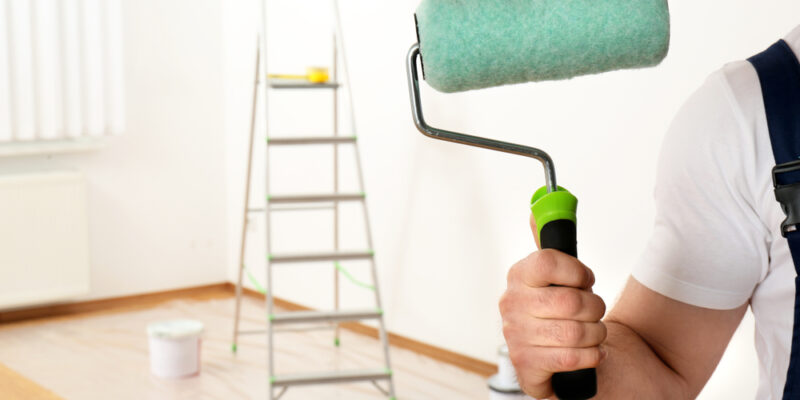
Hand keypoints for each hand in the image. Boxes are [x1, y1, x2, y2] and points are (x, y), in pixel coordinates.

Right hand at [499, 246, 606, 397]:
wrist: (555, 359)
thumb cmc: (561, 312)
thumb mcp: (555, 276)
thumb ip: (551, 242)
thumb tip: (543, 204)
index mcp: (518, 277)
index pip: (547, 261)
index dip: (577, 272)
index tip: (586, 280)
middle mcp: (511, 305)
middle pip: (570, 301)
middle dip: (595, 308)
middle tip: (593, 311)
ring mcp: (516, 337)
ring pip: (576, 332)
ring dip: (596, 334)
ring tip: (592, 333)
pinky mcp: (527, 366)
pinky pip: (573, 358)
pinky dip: (592, 356)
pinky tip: (589, 352)